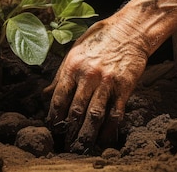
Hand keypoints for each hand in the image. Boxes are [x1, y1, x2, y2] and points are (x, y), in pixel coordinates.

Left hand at [44, 0, 176, 152]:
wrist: (130, 30)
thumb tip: (47, 93)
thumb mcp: (75, 51)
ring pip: (94, 115)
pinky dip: (110, 129)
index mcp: (73, 66)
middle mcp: (88, 75)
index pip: (59, 97)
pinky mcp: (124, 87)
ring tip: (81, 146)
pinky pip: (115, 113)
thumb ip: (61, 74)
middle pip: (75, 110)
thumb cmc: (100, 39)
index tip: (52, 128)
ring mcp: (107, 82)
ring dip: (87, 133)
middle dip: (68, 129)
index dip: (54, 116)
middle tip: (65, 144)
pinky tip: (105, 138)